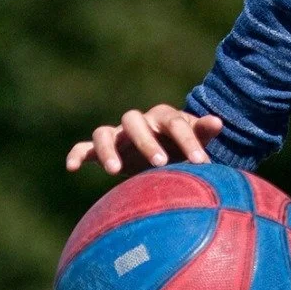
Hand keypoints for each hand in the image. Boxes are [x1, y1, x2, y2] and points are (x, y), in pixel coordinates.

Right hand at [66, 104, 224, 175]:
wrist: (168, 154)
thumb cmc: (185, 148)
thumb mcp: (197, 141)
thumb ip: (204, 132)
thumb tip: (218, 122)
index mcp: (165, 118)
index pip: (175, 123)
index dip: (188, 141)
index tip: (201, 162)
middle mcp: (139, 122)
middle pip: (135, 121)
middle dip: (146, 141)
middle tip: (160, 163)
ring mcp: (119, 135)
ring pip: (104, 132)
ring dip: (108, 149)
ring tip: (115, 171)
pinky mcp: (103, 149)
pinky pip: (84, 148)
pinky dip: (77, 154)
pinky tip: (72, 168)